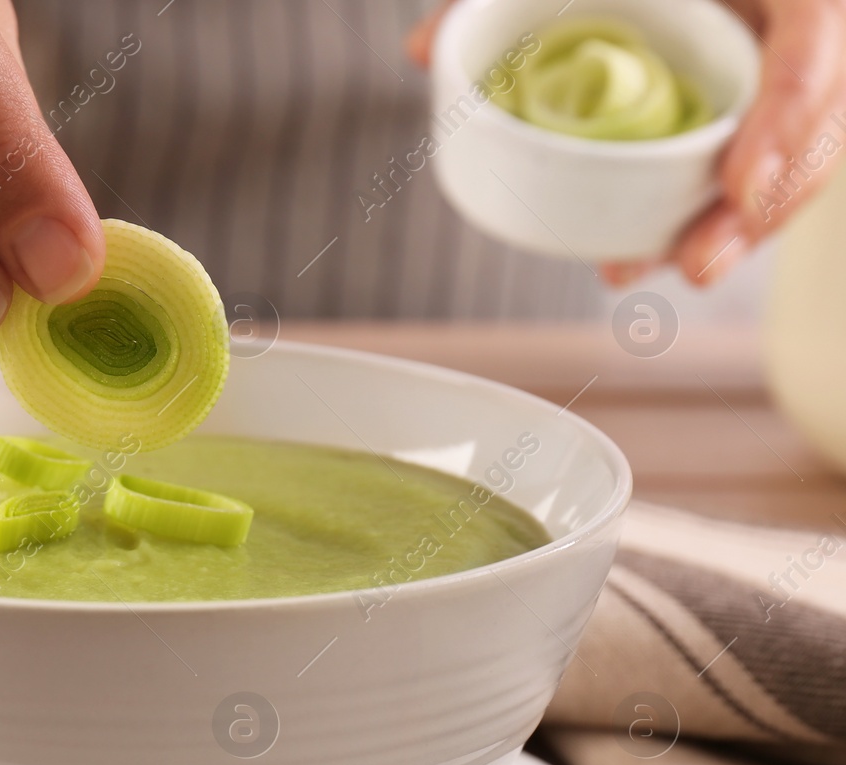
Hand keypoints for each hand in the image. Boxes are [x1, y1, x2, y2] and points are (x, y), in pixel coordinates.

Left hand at [407, 0, 845, 286]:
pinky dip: (722, 213)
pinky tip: (668, 255)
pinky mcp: (765, 104)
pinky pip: (768, 163)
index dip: (790, 112)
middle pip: (818, 118)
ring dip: (741, 228)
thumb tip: (424, 51)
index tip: (740, 185)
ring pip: (800, 155)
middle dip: (764, 205)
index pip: (817, 36)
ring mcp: (788, 63)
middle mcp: (794, 24)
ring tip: (676, 272)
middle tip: (695, 264)